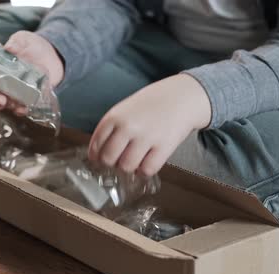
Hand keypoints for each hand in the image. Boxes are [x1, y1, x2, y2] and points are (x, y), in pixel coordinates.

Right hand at [0, 31, 63, 114]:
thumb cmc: (31, 47)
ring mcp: (9, 93)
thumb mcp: (23, 40)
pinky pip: (19, 108)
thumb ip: (16, 43)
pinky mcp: (24, 100)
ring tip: (0, 99)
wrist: (52, 57)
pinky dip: (19, 109)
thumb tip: (9, 48)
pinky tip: (20, 107)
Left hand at [88, 74, 211, 175]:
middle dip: (112, 164)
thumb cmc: (153, 103)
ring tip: (135, 161)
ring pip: (126, 167)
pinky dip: (144, 171)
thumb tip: (97, 153)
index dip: (96, 157)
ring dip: (129, 168)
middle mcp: (128, 126)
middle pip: (108, 159)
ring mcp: (146, 137)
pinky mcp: (164, 146)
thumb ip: (111, 127)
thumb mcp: (126, 108)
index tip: (99, 161)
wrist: (183, 96)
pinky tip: (146, 164)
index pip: (96, 145)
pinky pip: (147, 170)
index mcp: (115, 116)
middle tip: (119, 161)